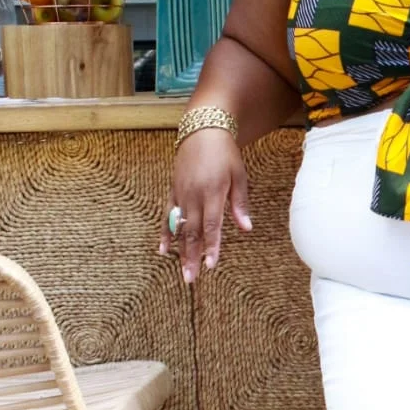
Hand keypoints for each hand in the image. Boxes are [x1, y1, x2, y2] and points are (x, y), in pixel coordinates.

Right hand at [159, 129, 252, 282]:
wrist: (202, 131)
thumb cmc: (225, 154)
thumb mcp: (239, 176)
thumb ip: (239, 204)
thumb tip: (246, 228)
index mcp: (212, 193)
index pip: (212, 226)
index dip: (212, 247)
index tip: (211, 265)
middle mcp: (194, 196)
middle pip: (193, 232)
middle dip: (193, 257)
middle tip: (191, 279)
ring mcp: (181, 194)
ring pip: (180, 228)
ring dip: (180, 251)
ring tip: (182, 271)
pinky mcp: (173, 191)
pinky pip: (167, 215)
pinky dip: (165, 233)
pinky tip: (163, 249)